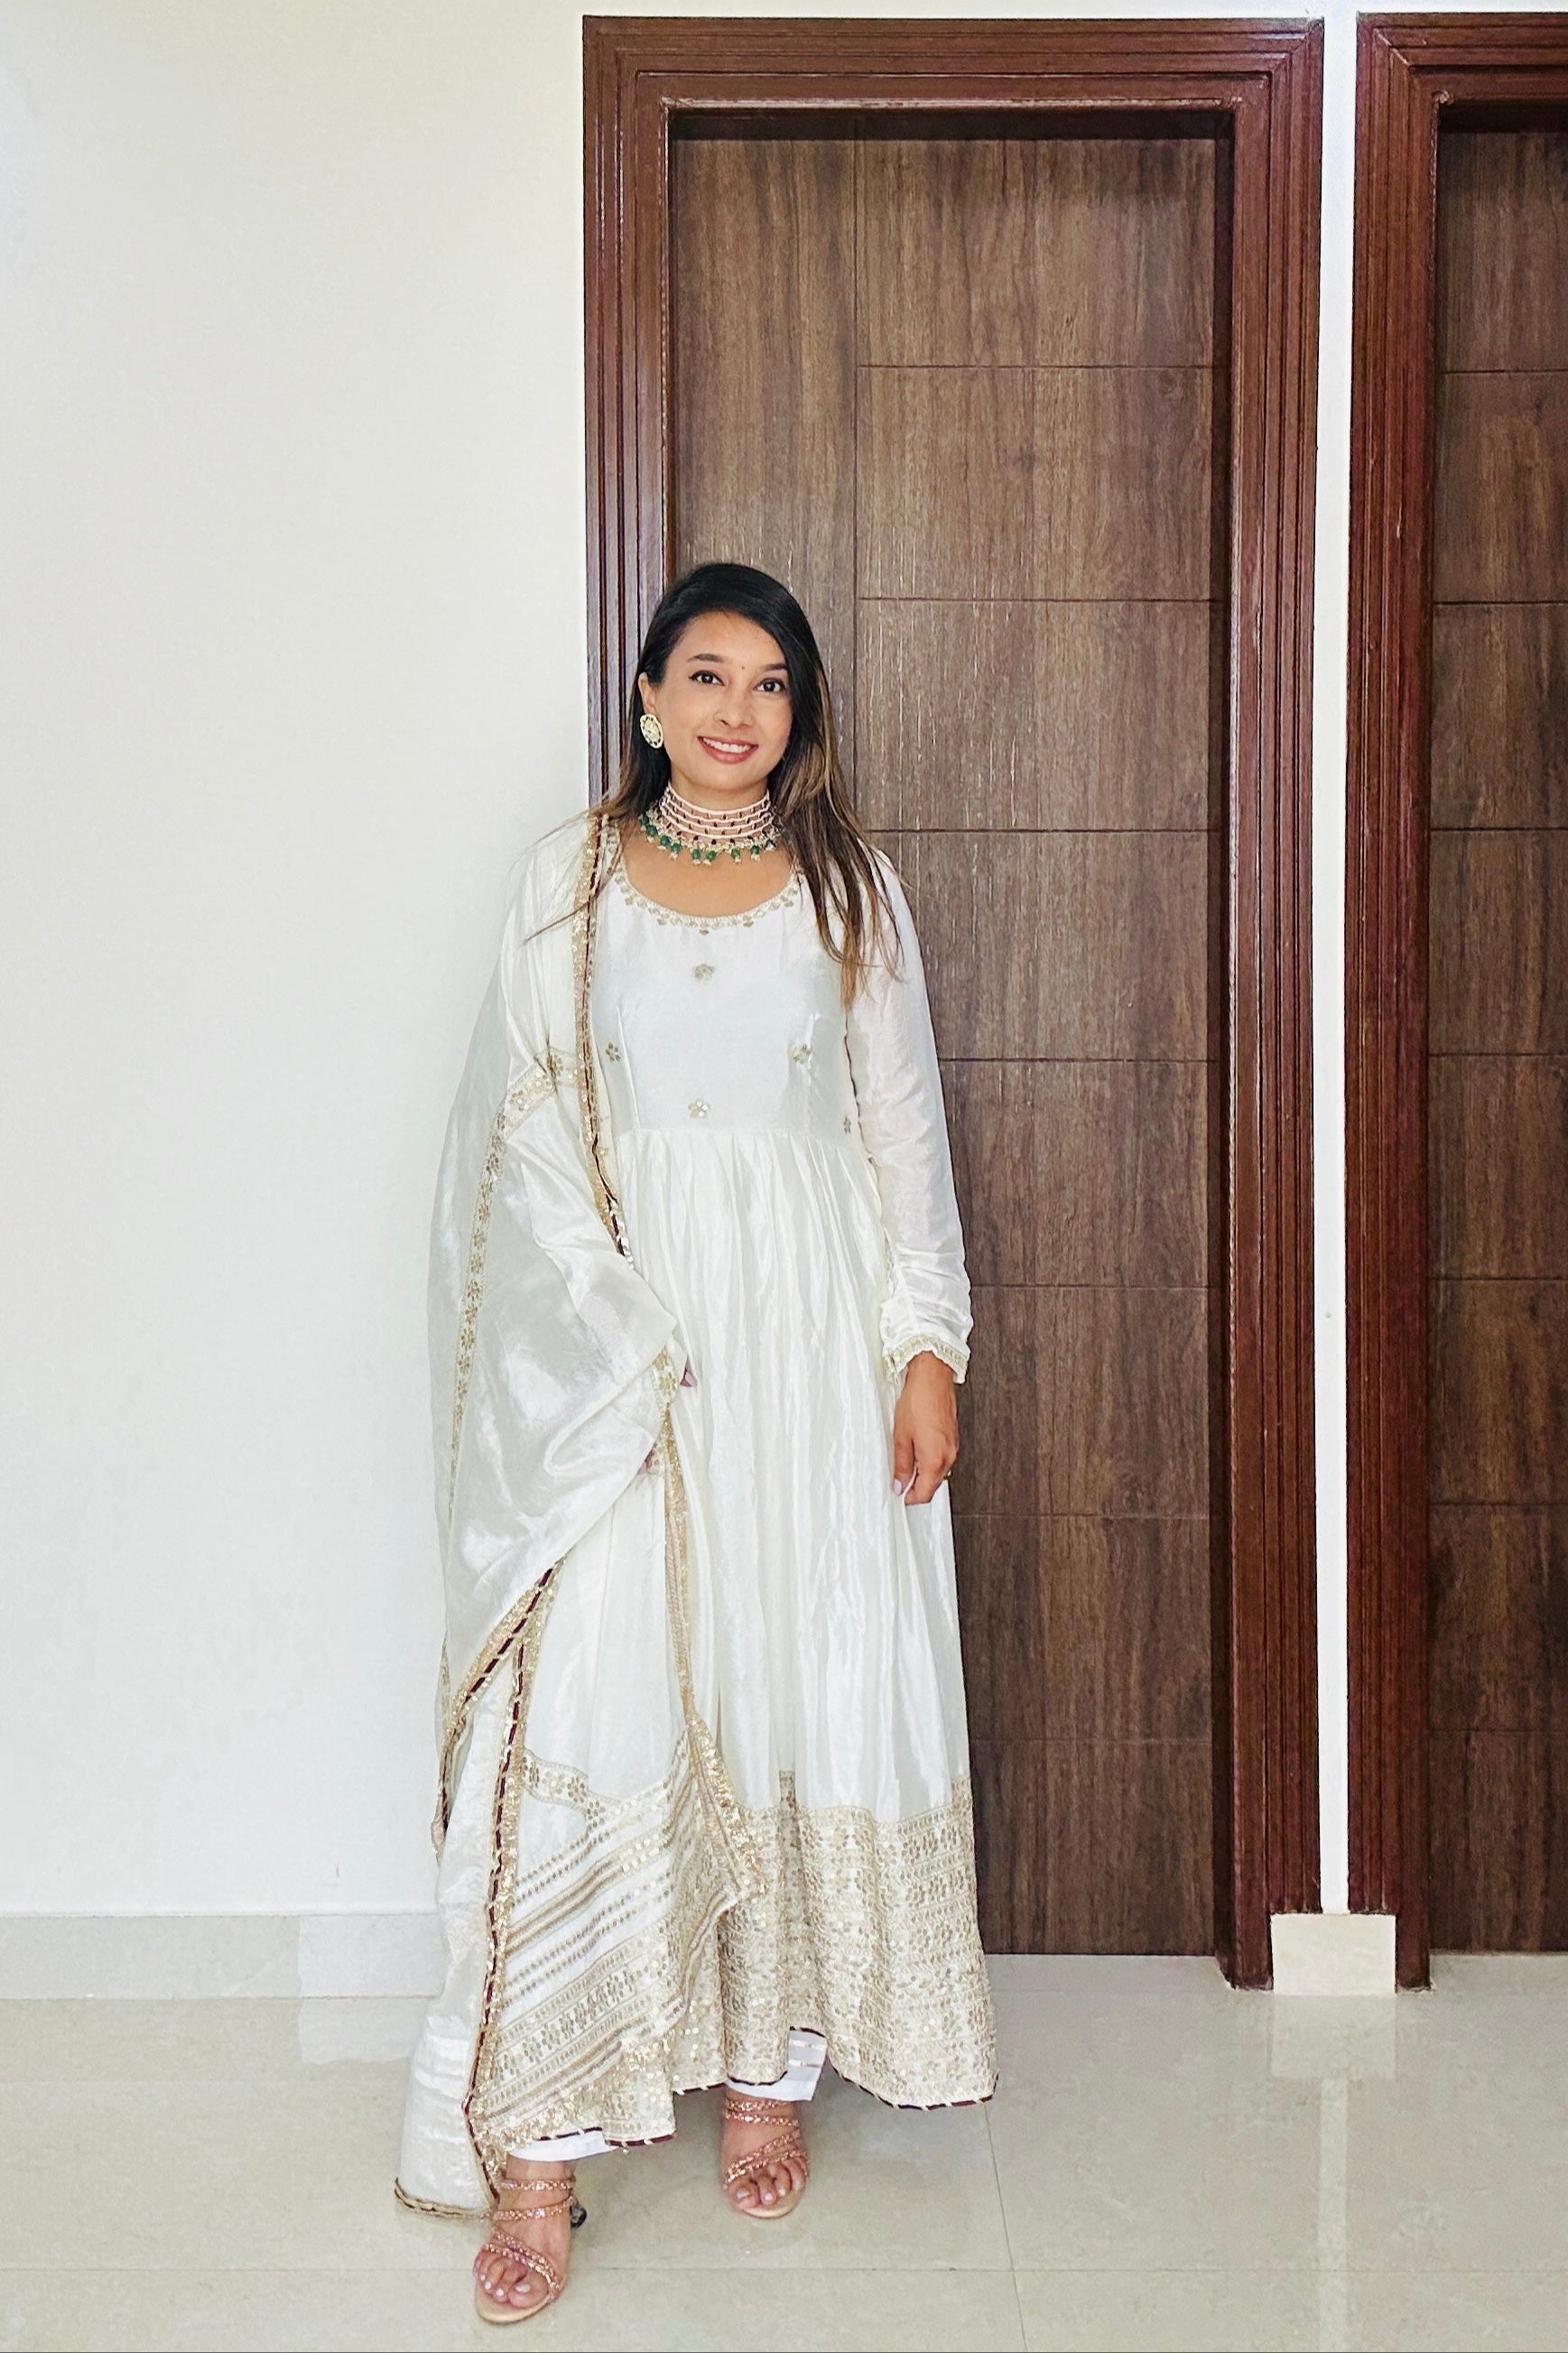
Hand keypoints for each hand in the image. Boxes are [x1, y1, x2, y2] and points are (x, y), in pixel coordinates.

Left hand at [892, 1351, 957, 1504]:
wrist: (932, 1378)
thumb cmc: (918, 1401)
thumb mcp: (901, 1437)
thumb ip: (901, 1465)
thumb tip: (899, 1484)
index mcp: (935, 1460)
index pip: (925, 1493)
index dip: (910, 1497)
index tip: (899, 1494)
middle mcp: (948, 1456)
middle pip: (933, 1484)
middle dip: (917, 1486)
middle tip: (899, 1480)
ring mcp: (953, 1447)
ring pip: (938, 1471)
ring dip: (923, 1472)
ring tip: (906, 1460)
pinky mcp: (953, 1437)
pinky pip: (942, 1458)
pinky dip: (930, 1460)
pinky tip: (917, 1448)